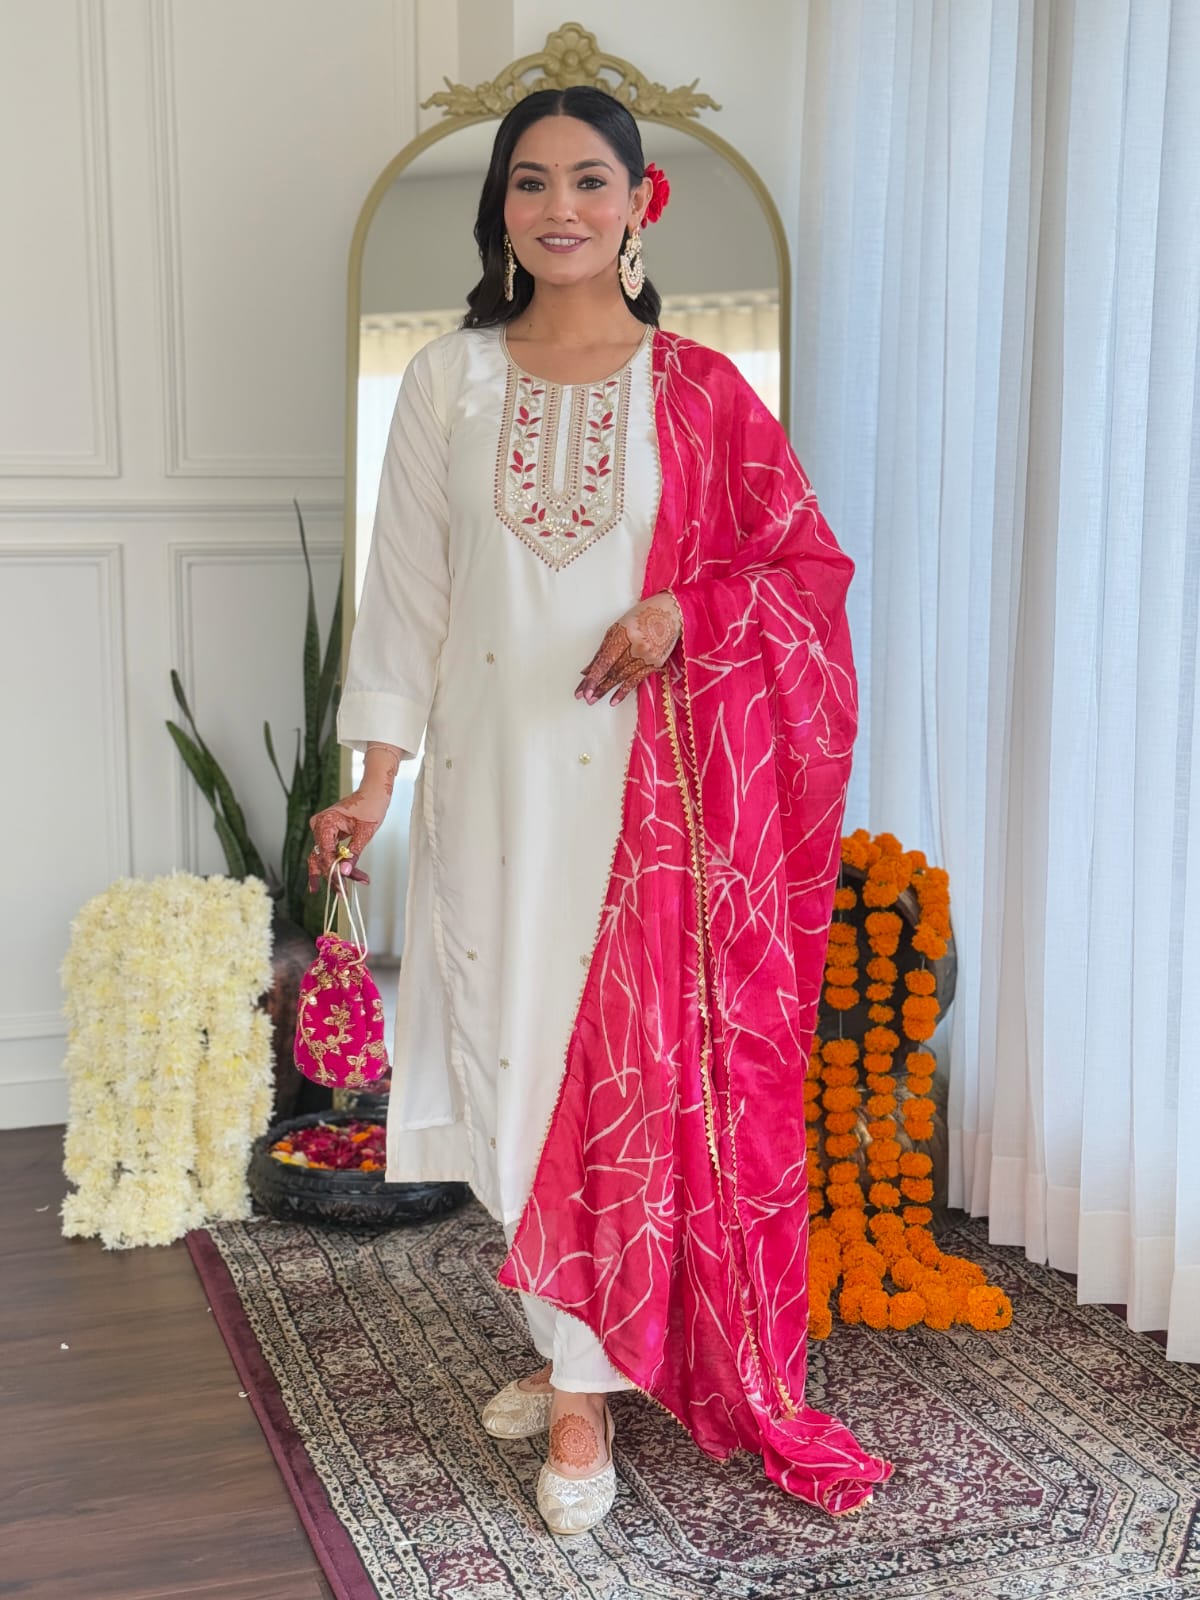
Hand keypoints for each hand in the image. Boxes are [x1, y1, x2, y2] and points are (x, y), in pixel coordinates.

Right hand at [307, 788, 386, 893]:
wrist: (375, 792)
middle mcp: (319, 825)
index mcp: (325, 822)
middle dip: (334, 875)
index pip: (324, 853)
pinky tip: (343, 878)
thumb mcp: (365, 833)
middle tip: (344, 893)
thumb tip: (344, 871)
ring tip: (345, 890)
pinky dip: (337, 864)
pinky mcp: (328, 833)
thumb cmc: (371, 805)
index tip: (341, 886)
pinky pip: (329, 852)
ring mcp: (322, 829)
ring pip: (324, 857)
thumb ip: (353, 853)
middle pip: (322, 857)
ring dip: (336, 872)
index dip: (332, 871)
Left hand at [576, 592, 681, 706]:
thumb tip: (589, 669)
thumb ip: (603, 649)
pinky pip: (636, 681)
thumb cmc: (641, 616)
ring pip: (621, 678)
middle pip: (611, 671)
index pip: (605, 661)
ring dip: (606, 690)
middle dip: (596, 686)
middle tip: (583, 697)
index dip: (593, 677)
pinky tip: (613, 701)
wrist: (671, 613)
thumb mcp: (618, 627)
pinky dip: (623, 692)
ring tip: (593, 700)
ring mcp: (647, 657)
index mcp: (624, 634)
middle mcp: (635, 647)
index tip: (582, 690)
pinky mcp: (655, 664)